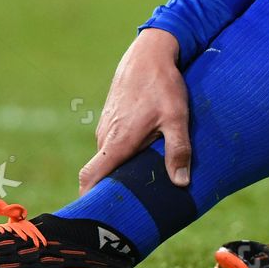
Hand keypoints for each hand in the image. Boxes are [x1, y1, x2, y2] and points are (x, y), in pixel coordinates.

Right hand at [78, 28, 190, 193]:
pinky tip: (143, 155)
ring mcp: (107, 125)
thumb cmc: (163, 84)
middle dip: (110, 190)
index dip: (88, 199)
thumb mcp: (176, 118)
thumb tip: (181, 183)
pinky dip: (123, 153)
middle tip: (129, 207)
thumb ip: (178, 151)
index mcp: (117, 142)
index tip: (95, 216)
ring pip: (108, 156)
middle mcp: (106, 136)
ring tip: (141, 183)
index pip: (90, 178)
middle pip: (100, 172)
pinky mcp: (112, 115)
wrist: (150, 51)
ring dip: (119, 169)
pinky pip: (113, 142)